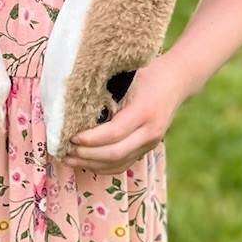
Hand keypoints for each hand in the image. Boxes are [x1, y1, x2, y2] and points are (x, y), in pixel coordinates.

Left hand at [64, 55, 188, 171]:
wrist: (177, 81)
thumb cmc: (147, 73)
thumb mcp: (127, 77)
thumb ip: (106, 91)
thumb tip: (72, 104)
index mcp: (144, 110)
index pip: (114, 133)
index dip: (90, 139)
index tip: (71, 137)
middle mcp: (150, 131)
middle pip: (115, 153)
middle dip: (87, 155)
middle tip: (65, 150)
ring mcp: (151, 143)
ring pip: (118, 163)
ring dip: (92, 164)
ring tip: (69, 159)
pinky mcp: (148, 148)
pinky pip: (124, 164)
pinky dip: (104, 167)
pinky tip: (86, 163)